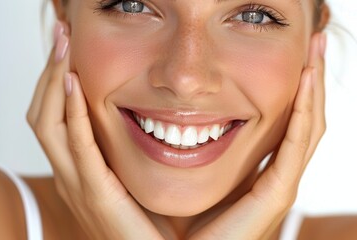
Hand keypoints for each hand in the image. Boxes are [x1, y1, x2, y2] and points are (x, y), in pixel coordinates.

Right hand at [27, 23, 162, 239]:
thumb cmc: (145, 222)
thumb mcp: (131, 179)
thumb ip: (126, 153)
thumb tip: (144, 122)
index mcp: (80, 170)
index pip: (56, 119)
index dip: (55, 84)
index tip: (67, 53)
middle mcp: (71, 173)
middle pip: (43, 115)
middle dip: (48, 73)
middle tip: (60, 37)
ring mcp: (77, 183)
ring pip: (48, 124)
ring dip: (52, 83)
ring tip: (63, 48)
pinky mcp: (94, 191)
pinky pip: (76, 146)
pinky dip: (70, 114)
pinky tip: (71, 84)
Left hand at [188, 33, 326, 239]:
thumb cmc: (184, 218)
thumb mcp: (188, 170)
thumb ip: (187, 144)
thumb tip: (171, 109)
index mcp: (259, 168)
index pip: (284, 121)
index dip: (293, 89)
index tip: (293, 55)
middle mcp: (276, 174)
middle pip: (303, 119)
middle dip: (311, 81)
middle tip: (313, 42)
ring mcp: (279, 184)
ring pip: (308, 127)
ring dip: (314, 89)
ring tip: (315, 52)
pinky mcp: (277, 194)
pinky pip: (295, 146)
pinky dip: (304, 114)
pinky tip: (306, 83)